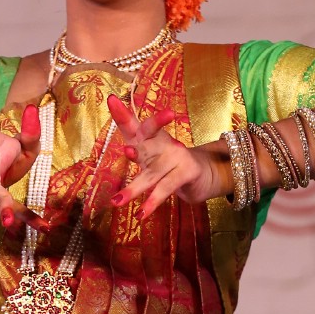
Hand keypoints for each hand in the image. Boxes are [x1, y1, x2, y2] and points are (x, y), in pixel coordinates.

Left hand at [105, 94, 222, 221]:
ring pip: (151, 173)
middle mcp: (162, 143)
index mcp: (150, 138)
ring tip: (117, 202)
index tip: (111, 99)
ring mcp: (176, 155)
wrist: (203, 174)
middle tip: (126, 150)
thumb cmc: (170, 165)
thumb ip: (137, 151)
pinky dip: (153, 201)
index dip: (123, 113)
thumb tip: (126, 149)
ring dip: (134, 189)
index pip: (135, 124)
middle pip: (147, 137)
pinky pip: (166, 188)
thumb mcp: (151, 158)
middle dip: (134, 137)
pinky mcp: (186, 171)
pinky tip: (142, 213)